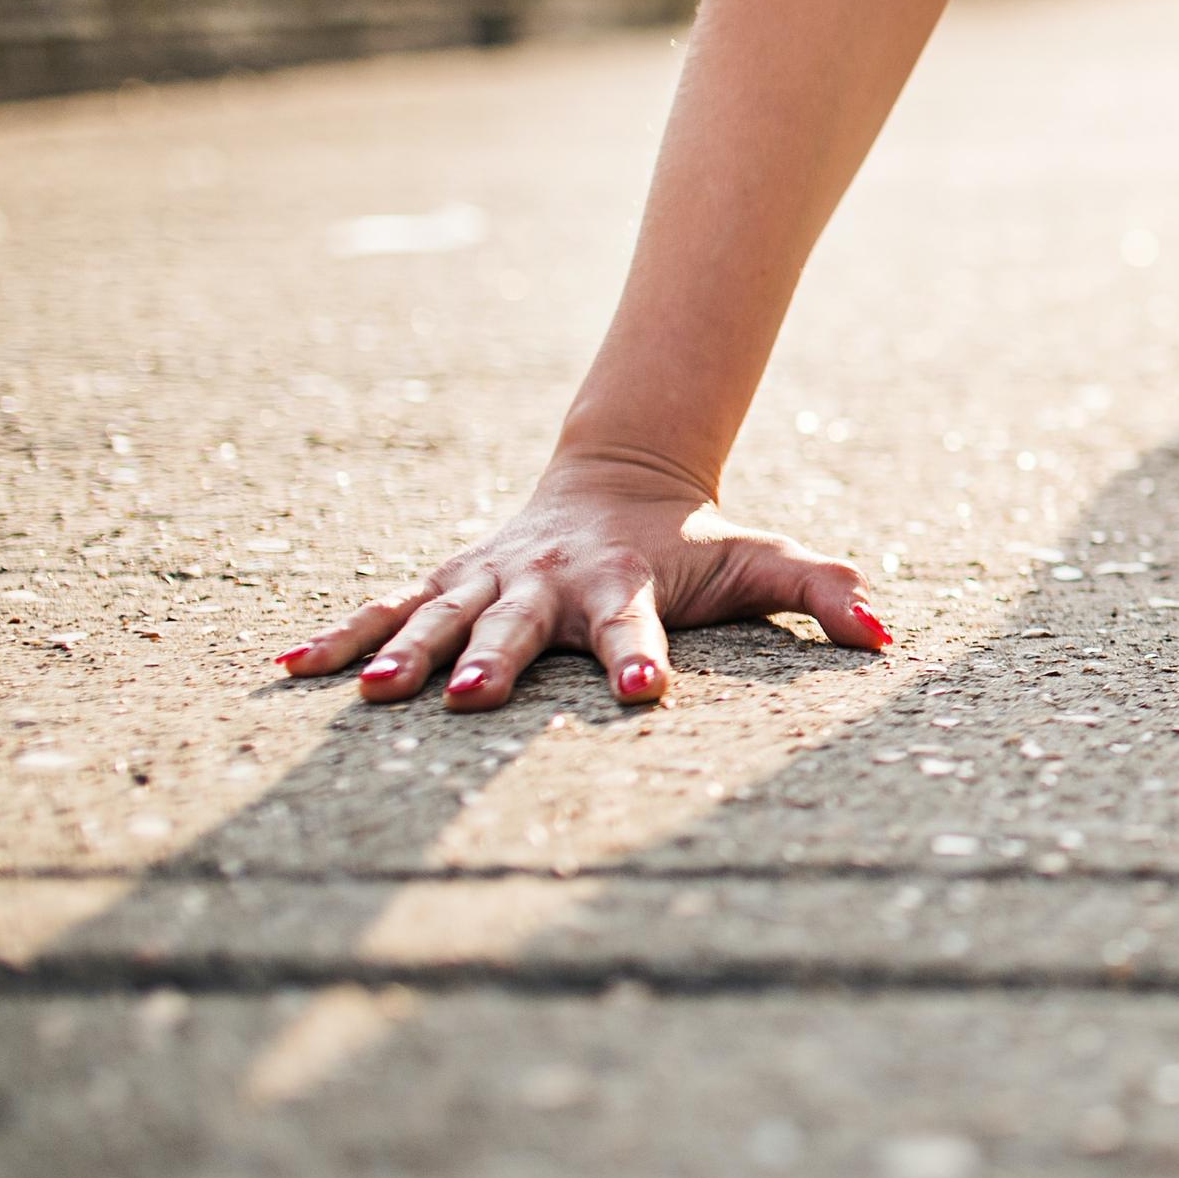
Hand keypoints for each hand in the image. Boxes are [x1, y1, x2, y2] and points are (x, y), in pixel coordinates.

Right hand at [274, 453, 889, 710]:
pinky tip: (288, 670)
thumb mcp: (764, 558)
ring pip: (439, 617)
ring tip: (373, 695)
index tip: (643, 692)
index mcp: (623, 584)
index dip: (640, 657)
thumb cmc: (696, 538)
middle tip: (465, 702)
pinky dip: (340, 636)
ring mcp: (489, 581)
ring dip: (404, 654)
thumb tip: (889, 634)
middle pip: (519, 627)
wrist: (619, 475)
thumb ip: (825, 592)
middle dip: (495, 662)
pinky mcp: (447, 583)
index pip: (638, 625)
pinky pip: (384, 609)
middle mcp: (548, 583)